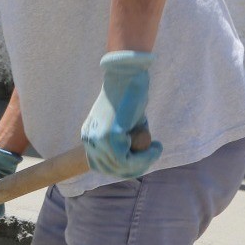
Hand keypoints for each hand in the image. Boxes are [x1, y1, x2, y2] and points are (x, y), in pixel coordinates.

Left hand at [81, 50, 163, 178]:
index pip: (102, 166)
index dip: (124, 169)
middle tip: (152, 154)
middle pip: (111, 169)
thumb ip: (125, 142)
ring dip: (143, 162)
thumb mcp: (123, 125)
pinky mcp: (111, 136)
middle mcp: (89, 140)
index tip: (142, 159)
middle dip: (135, 167)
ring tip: (155, 149)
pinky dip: (145, 158)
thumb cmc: (128, 97)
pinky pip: (128, 160)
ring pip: (121, 167)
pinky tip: (156, 147)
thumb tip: (135, 159)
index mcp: (89, 137)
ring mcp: (98, 139)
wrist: (127, 75)